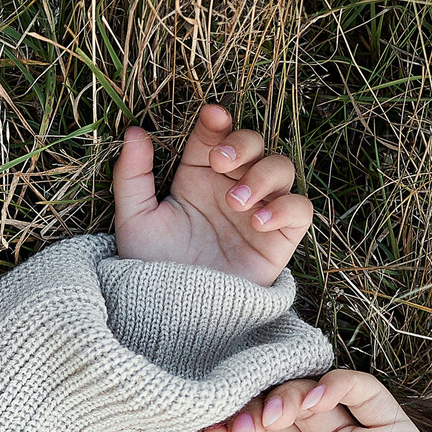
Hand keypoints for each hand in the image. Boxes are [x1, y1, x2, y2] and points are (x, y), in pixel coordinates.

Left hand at [113, 103, 312, 284]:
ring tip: (236, 201)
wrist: (174, 315)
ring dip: (263, 175)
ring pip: (281, 169)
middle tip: (222, 163)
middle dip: (243, 144)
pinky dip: (285, 208)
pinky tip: (257, 222)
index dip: (217, 122)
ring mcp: (257, 211)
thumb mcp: (134, 220)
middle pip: (255, 144)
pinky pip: (300, 209)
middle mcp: (230, 189)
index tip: (211, 116)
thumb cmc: (151, 268)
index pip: (214, 136)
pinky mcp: (278, 238)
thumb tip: (132, 131)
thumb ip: (132, 175)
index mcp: (196, 178)